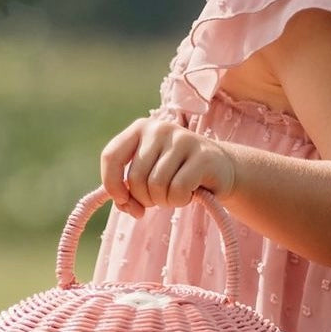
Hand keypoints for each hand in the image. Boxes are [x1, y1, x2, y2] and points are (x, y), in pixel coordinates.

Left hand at [100, 118, 236, 217]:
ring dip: (165, 201)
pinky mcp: (201, 156)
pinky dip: (180, 200)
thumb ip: (129, 190)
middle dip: (145, 199)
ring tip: (176, 194)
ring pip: (157, 186)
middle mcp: (159, 128)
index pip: (111, 156)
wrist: (219, 169)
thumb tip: (123, 203)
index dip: (112, 184)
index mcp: (140, 129)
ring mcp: (181, 139)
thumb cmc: (177, 175)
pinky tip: (189, 194)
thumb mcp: (149, 178)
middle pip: (136, 179)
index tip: (123, 201)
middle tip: (160, 199)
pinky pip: (178, 190)